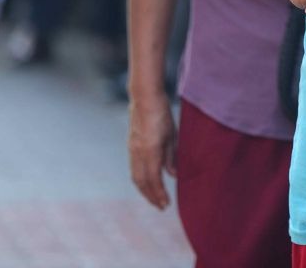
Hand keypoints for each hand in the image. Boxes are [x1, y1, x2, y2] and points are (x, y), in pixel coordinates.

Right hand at [128, 93, 176, 208]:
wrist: (144, 99)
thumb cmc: (162, 115)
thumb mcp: (172, 136)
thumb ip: (171, 156)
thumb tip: (173, 175)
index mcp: (150, 150)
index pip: (153, 179)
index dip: (159, 193)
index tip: (166, 205)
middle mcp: (138, 153)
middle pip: (142, 182)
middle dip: (151, 196)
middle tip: (161, 207)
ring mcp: (132, 150)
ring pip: (135, 176)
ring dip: (144, 190)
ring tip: (154, 199)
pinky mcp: (131, 146)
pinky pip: (134, 168)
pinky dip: (140, 179)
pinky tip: (147, 183)